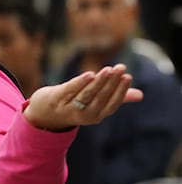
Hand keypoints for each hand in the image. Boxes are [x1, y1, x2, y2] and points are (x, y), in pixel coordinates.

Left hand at [23, 64, 142, 130]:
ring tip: (109, 69)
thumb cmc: (75, 104)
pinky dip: (80, 83)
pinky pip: (70, 90)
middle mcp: (84, 115)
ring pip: (87, 94)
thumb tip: (140, 95)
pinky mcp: (56, 98)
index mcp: (96, 115)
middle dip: (112, 82)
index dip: (120, 91)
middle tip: (121, 68)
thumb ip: (115, 98)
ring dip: (99, 81)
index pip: (112, 104)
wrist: (43, 113)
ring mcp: (69, 107)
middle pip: (100, 97)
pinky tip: (90, 74)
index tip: (128, 77)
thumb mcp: (95, 103)